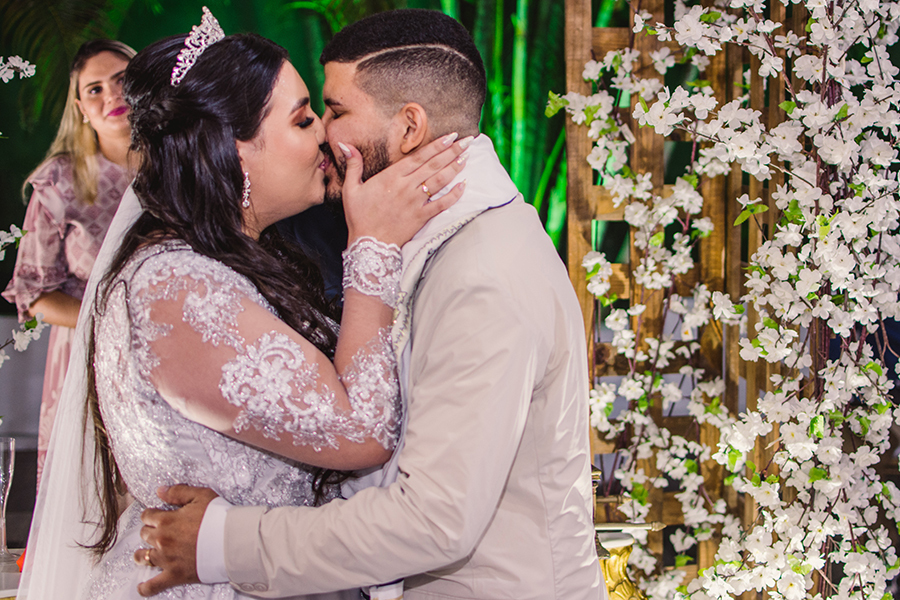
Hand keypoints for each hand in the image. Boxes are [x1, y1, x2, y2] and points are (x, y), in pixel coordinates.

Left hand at [134, 485, 218, 596]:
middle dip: (149, 531)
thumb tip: (160, 491)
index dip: (151, 514)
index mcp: (166, 520)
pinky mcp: (174, 575)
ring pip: (144, 557)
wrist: (231, 540)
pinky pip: (154, 585)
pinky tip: (142, 587)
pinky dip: (146, 587)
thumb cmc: (218, 517)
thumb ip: (178, 492)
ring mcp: (166, 559)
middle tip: (158, 531)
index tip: (155, 515)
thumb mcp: (201, 496)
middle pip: (145, 534)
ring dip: (142, 554)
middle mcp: (162, 540)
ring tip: (144, 554)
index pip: (147, 516)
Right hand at [340, 133, 470, 246]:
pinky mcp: (421, 217)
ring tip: (467, 157)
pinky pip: (441, 204)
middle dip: (452, 152)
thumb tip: (345, 145)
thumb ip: (353, 165)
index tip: (450, 136)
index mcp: (391, 177)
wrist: (368, 244)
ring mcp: (415, 202)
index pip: (418, 156)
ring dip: (455, 168)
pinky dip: (454, 195)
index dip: (436, 145)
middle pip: (433, 165)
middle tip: (468, 141)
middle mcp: (406, 187)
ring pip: (439, 181)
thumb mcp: (351, 189)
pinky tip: (464, 185)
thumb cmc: (359, 216)